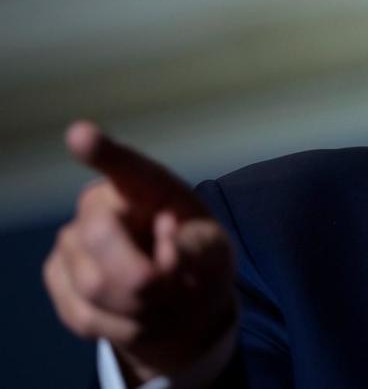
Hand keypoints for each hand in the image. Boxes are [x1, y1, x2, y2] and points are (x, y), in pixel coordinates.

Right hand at [43, 121, 235, 383]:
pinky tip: (136, 315)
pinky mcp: (57, 276)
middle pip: (98, 238)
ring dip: (138, 307)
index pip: (123, 166)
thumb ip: (198, 250)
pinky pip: (83, 314)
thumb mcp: (215, 253)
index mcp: (148, 187)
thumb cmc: (197, 260)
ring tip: (161, 301)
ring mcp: (71, 241)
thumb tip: (167, 254)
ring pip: (94, 285)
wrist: (178, 302)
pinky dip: (120, 326)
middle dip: (142, 276)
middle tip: (173, 286)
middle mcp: (101, 205)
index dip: (102, 151)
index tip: (82, 135)